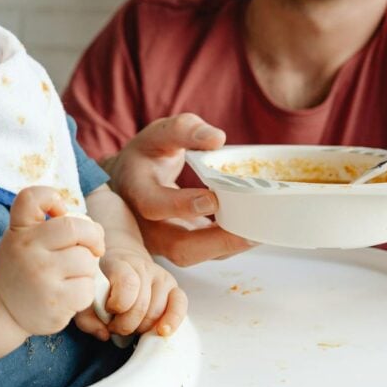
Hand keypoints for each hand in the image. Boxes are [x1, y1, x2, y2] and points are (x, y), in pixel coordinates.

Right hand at [0, 186, 105, 335]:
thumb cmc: (21, 268)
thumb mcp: (21, 239)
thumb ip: (51, 226)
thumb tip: (94, 230)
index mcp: (20, 230)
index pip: (32, 197)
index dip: (52, 197)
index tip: (60, 211)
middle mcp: (28, 249)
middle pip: (77, 228)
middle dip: (93, 237)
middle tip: (94, 247)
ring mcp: (41, 275)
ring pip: (87, 261)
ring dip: (87, 269)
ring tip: (70, 276)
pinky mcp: (54, 301)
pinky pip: (87, 288)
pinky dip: (84, 291)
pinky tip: (68, 295)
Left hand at [74, 247, 187, 338]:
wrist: (121, 260)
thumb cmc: (102, 282)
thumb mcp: (87, 294)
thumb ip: (86, 316)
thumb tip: (104, 335)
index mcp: (119, 263)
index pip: (128, 283)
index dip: (118, 305)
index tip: (108, 311)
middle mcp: (143, 267)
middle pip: (142, 304)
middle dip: (126, 324)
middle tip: (116, 326)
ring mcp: (161, 276)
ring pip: (157, 311)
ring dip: (142, 327)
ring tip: (130, 326)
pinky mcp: (174, 287)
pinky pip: (180, 305)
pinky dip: (173, 320)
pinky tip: (162, 331)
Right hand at [103, 113, 254, 266]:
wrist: (129, 180)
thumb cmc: (146, 155)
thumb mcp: (159, 134)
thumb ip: (184, 130)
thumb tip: (217, 139)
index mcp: (136, 191)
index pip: (153, 205)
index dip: (181, 206)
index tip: (212, 199)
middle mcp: (146, 224)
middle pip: (177, 246)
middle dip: (215, 242)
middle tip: (248, 232)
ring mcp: (162, 240)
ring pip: (194, 256)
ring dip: (226, 248)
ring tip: (257, 235)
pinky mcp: (180, 245)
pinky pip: (204, 253)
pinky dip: (227, 245)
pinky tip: (251, 233)